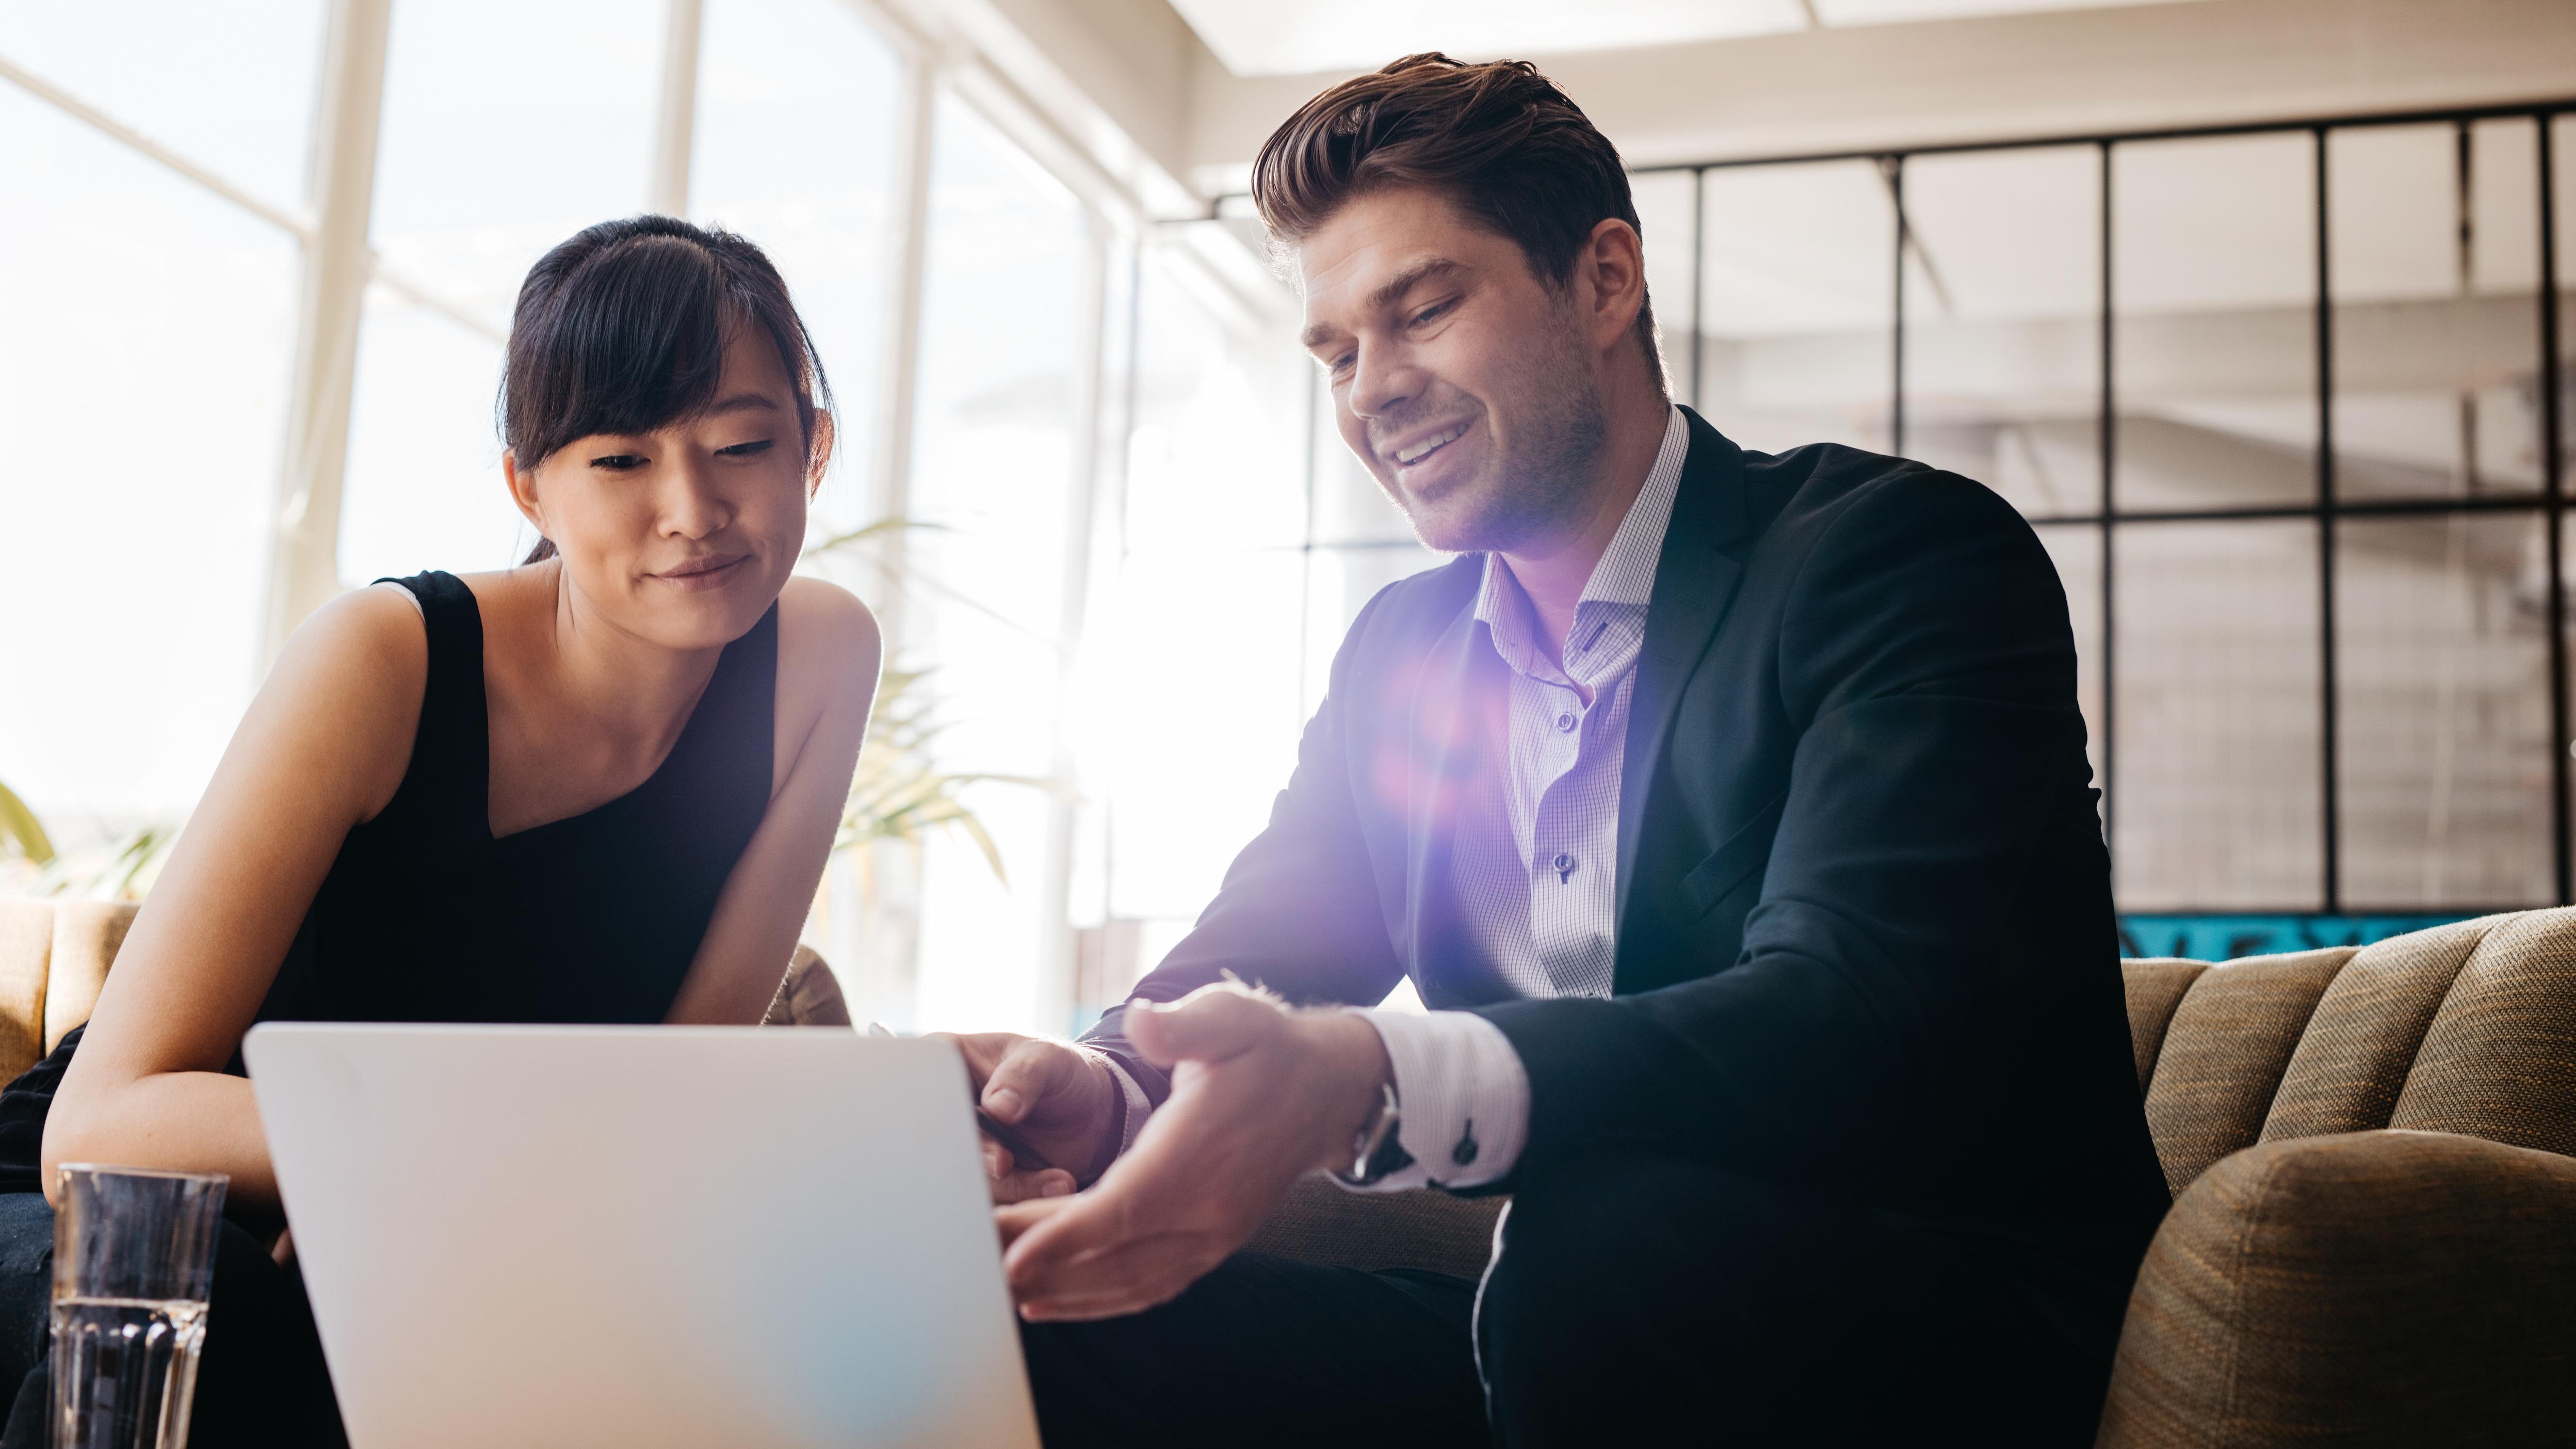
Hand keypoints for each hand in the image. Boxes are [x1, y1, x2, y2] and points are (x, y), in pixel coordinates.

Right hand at [938, 1032, 1122, 1203]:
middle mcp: (946, 1110)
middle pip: (935, 1140)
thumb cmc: (1061, 1072)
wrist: (1091, 1112)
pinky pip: (992, 1197)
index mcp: (946, 1064)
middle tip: (1005, 1161)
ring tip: (1059, 1178)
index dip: (937, 1109)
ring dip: (1010, 1182)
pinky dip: (1025, 1195)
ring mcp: (963, 1148)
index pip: (921, 1085)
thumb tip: (997, 1107)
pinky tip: (1058, 1184)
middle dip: (973, 1154)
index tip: (972, 1121)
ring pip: (964, 1175)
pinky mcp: (983, 1180)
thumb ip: (1023, 1075)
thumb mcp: (1048, 1059)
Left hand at [993, 983, 1391, 1321]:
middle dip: (1040, 1265)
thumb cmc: (1266, 1049)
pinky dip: (1099, 1301)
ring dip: (1063, 1293)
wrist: (1325, 1092)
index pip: (1124, 1207)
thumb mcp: (1230, 1017)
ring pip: (1128, 1282)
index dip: (1065, 1236)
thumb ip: (1182, 1025)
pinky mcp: (1210, 1245)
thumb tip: (1142, 1023)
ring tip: (998, 1293)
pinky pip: (1148, 1286)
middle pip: (1113, 1253)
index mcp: (1198, 1153)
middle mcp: (1206, 1208)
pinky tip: (1051, 1302)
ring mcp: (1211, 1235)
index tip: (1012, 1256)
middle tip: (971, 1263)